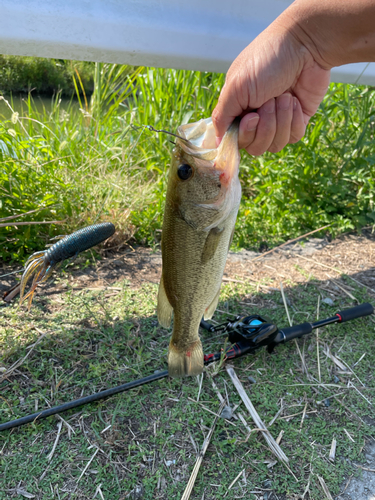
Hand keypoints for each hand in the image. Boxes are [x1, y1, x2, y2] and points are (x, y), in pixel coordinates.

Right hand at [212, 20, 330, 154]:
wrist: (305, 45)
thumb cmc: (266, 60)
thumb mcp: (235, 87)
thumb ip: (221, 116)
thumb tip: (217, 142)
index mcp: (238, 109)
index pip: (236, 140)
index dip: (245, 135)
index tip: (252, 116)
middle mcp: (256, 118)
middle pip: (256, 147)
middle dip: (265, 126)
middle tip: (269, 100)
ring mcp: (278, 120)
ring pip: (275, 144)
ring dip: (280, 120)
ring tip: (284, 96)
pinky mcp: (298, 120)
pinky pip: (293, 137)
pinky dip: (294, 119)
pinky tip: (294, 100)